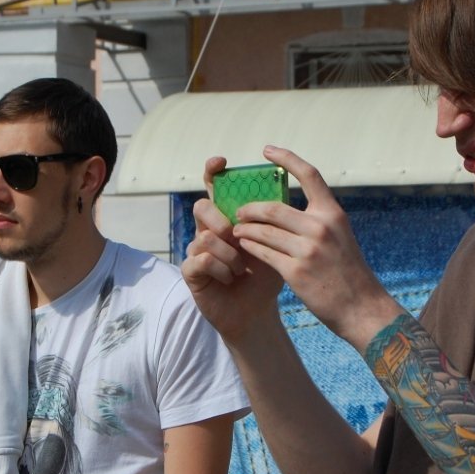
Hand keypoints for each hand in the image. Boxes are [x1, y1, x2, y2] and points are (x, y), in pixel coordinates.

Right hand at [181, 156, 284, 344]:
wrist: (257, 311)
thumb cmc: (266, 275)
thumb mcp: (276, 244)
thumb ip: (276, 221)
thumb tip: (283, 193)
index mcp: (229, 218)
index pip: (216, 188)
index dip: (213, 172)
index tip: (221, 162)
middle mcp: (209, 230)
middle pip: (202, 206)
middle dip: (219, 217)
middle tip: (235, 234)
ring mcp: (197, 250)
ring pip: (203, 235)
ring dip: (227, 253)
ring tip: (240, 269)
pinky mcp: (192, 272)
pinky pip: (200, 259)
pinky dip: (220, 269)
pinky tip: (230, 279)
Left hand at [229, 145, 402, 350]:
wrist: (360, 307)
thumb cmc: (348, 273)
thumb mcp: (341, 237)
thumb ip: (319, 221)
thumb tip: (291, 208)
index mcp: (333, 214)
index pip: (309, 175)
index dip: (286, 158)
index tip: (267, 151)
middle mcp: (320, 227)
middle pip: (272, 207)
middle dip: (250, 208)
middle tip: (239, 211)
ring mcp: (308, 250)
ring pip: (263, 230)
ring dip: (245, 229)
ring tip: (236, 230)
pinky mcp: (295, 271)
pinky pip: (262, 253)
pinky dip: (249, 247)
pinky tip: (243, 246)